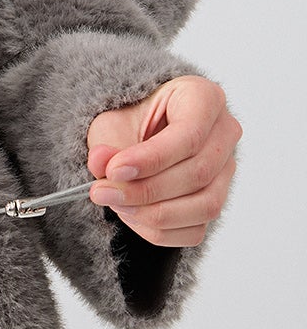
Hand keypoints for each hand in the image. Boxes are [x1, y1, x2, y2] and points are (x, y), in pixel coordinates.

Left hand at [86, 74, 241, 244]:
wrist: (139, 130)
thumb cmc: (132, 117)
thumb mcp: (112, 120)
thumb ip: (107, 143)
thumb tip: (102, 165)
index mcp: (204, 98)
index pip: (190, 135)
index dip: (151, 158)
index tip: (115, 170)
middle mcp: (224, 134)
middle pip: (198, 173)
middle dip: (145, 190)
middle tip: (103, 191)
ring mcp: (226, 171)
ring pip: (204, 206)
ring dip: (153, 213)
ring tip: (115, 203)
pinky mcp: (216, 201)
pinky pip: (196, 230)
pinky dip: (160, 230)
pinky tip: (131, 215)